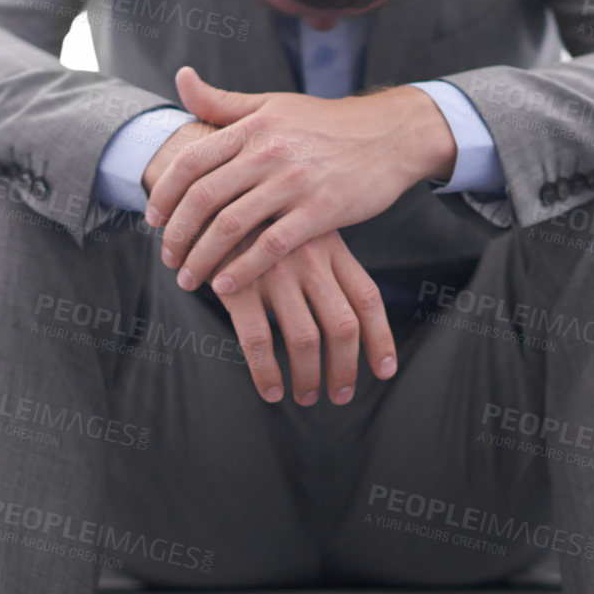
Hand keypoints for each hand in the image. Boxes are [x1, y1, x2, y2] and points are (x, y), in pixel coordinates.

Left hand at [144, 65, 455, 295]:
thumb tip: (181, 78)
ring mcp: (295, 182)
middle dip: (178, 234)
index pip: (191, 161)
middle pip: (204, 197)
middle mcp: (268, 152)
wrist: (391, 134)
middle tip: (167, 258)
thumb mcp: (273, 104)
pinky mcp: (321, 210)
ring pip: (232, 225)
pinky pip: (272, 245)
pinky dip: (244, 269)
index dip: (164, 193)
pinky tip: (226, 286)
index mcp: (252, 127)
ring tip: (188, 278)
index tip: (153, 219)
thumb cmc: (327, 123)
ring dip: (202, 258)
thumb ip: (223, 101)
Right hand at [216, 227, 397, 405]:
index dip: (381, 340)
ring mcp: (274, 271)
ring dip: (308, 378)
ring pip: (305, 339)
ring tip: (305, 398)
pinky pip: (258, 340)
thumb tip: (347, 321)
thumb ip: (326, 266)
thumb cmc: (258, 222)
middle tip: (340, 395)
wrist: (208, 196)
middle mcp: (309, 259)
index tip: (385, 371)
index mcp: (331, 248)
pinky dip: (267, 373)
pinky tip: (271, 392)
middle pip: (343, 326)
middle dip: (345, 369)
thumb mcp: (302, 231)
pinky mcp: (237, 284)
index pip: (367, 298)